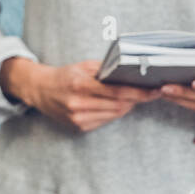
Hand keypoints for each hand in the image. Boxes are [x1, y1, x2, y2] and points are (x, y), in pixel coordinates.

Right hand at [1, 57, 159, 132]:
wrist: (40, 90)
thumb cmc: (64, 75)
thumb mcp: (84, 66)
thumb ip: (107, 70)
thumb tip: (132, 75)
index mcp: (80, 85)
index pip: (117, 92)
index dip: (139, 93)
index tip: (155, 91)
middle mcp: (78, 104)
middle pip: (119, 105)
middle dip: (136, 99)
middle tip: (148, 92)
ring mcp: (78, 118)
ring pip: (114, 114)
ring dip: (126, 106)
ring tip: (132, 97)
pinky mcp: (78, 127)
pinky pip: (104, 121)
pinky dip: (113, 113)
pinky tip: (113, 105)